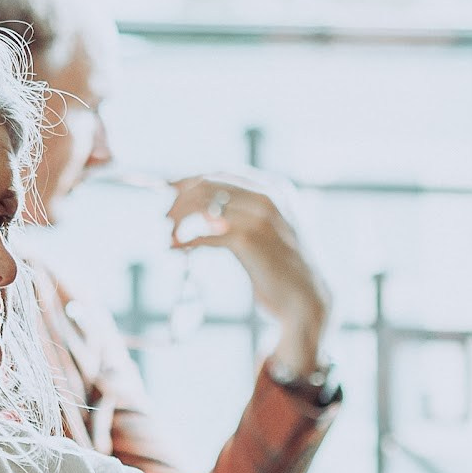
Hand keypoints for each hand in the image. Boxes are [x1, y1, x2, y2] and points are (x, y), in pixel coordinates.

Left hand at [167, 174, 332, 374]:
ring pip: (204, 203)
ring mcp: (261, 216)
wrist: (306, 299)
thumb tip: (198, 210)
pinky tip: (176, 250)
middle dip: (179, 200)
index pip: (218, 173)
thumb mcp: (264, 231)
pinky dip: (185, 241)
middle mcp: (268, 195)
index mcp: (272, 188)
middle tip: (165, 221)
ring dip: (179, 219)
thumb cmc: (280, 267)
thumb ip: (239, 216)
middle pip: (207, 183)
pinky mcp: (251, 241)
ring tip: (169, 237)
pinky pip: (206, 233)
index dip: (187, 181)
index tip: (166, 193)